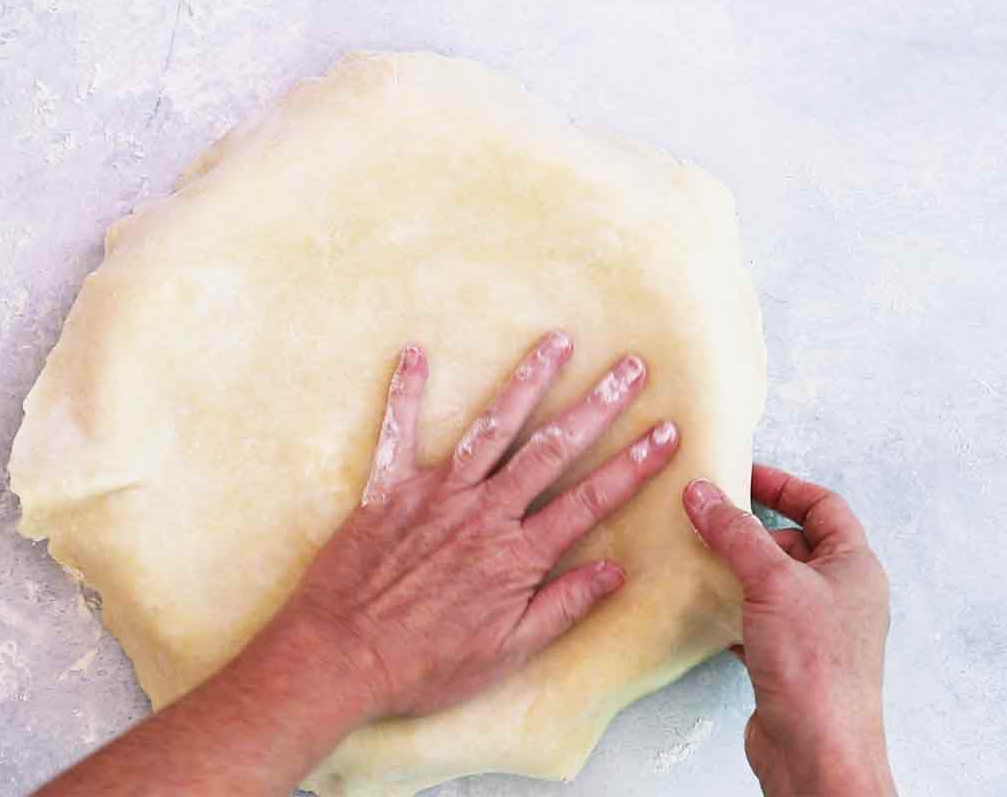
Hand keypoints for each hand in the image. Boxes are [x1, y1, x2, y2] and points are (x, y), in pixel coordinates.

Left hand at [279, 331, 679, 717]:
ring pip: (492, 428)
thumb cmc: (424, 665)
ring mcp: (435, 495)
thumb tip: (616, 570)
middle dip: (596, 406)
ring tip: (557, 342)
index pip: (589, 500)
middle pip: (551, 450)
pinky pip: (398, 432)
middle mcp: (483, 513)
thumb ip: (563, 606)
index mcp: (516, 555)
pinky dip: (407, 393)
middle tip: (631, 368)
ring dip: (527, 381)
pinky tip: (416, 353)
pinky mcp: (387, 490)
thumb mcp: (506, 652)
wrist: (341, 656)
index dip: (633, 465)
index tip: (666, 432)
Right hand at [683, 467, 895, 796]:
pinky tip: (700, 606)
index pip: (822, 505)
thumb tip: (703, 493)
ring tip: (695, 554)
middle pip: (792, 542)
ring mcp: (813, 629)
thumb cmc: (815, 666)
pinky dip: (728, 608)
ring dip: (734, 568)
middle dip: (749, 529)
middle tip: (707, 514)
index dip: (783, 485)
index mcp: (854, 566)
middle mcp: (839, 594)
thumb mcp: (773, 581)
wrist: (816, 749)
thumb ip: (735, 533)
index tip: (742, 473)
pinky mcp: (787, 659)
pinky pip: (754, 619)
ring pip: (770, 582)